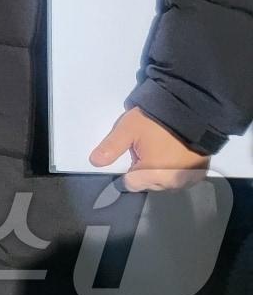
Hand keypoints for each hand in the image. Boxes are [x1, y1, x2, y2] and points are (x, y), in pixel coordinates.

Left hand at [89, 107, 211, 190]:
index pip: (131, 184)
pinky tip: (175, 153)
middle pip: (148, 183)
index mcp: (153, 175)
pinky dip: (176, 169)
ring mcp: (189, 180)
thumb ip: (110, 147)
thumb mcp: (127, 130)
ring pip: (165, 182)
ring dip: (161, 171)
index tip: (133, 154)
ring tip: (163, 148)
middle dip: (145, 169)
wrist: (191, 110)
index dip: (128, 169)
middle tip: (149, 146)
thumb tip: (94, 162)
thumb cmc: (156, 120)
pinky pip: (181, 178)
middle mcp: (172, 183)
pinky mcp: (200, 174)